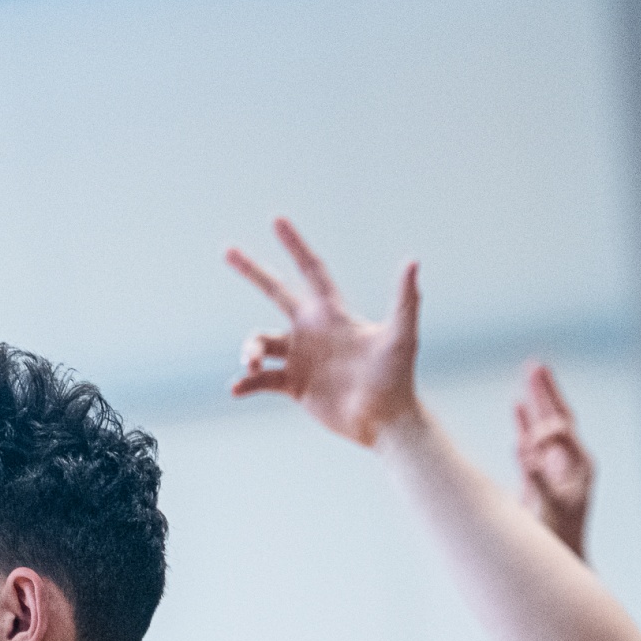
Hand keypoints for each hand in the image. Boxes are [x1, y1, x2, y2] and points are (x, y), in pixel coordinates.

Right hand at [226, 219, 424, 446]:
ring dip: (251, 350)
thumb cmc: (398, 376)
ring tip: (252, 363)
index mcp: (332, 313)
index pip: (311, 269)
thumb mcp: (402, 335)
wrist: (386, 420)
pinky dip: (246, 384)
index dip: (295, 245)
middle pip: (276, 291)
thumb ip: (405, 299)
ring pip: (261, 342)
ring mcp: (301, 358)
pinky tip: (237, 390)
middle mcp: (312, 330)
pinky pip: (262, 381)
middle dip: (252, 271)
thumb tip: (413, 261)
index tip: (277, 220)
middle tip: (227, 250)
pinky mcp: (295, 386)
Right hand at [513, 361, 592, 558]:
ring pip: (545, 432)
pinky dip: (524, 428)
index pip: (562, 431)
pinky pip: (531, 448)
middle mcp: (569, 468)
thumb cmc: (556, 546)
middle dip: (546, 394)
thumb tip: (529, 449)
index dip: (543, 423)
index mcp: (577, 470)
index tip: (522, 421)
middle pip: (559, 421)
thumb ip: (539, 480)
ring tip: (529, 376)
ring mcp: (555, 476)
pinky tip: (517, 410)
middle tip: (535, 366)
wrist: (559, 571)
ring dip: (536, 405)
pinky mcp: (540, 485)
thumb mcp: (547, 512)